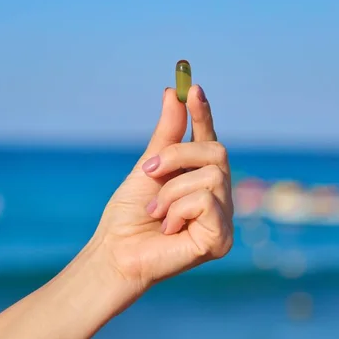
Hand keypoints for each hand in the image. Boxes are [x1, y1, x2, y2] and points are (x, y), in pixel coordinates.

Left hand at [92, 85, 233, 296]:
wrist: (115, 251)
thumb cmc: (129, 214)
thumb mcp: (148, 167)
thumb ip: (166, 135)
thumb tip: (172, 93)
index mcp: (200, 178)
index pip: (209, 139)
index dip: (203, 113)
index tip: (191, 87)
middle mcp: (217, 196)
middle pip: (217, 152)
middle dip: (177, 156)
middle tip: (150, 171)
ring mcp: (222, 218)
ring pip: (212, 176)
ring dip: (171, 191)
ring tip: (155, 212)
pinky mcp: (221, 239)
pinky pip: (207, 202)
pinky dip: (178, 210)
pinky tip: (168, 229)